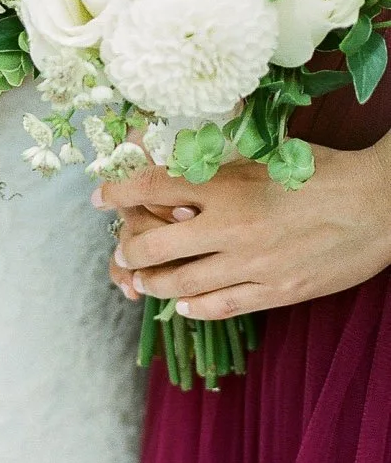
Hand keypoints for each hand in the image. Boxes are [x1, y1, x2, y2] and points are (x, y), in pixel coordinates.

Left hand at [95, 140, 390, 323]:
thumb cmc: (324, 172)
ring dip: (153, 281)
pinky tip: (183, 304)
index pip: (152, 188)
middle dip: (128, 248)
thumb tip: (172, 163)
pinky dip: (194, 306)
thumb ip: (218, 165)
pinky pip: (220, 306)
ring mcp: (252, 264)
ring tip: (142, 278)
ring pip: (180, 283)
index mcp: (226, 186)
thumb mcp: (265, 156)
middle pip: (153, 245)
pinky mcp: (275, 291)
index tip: (99, 198)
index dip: (117, 193)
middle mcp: (230, 227)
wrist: (379, 205)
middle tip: (123, 248)